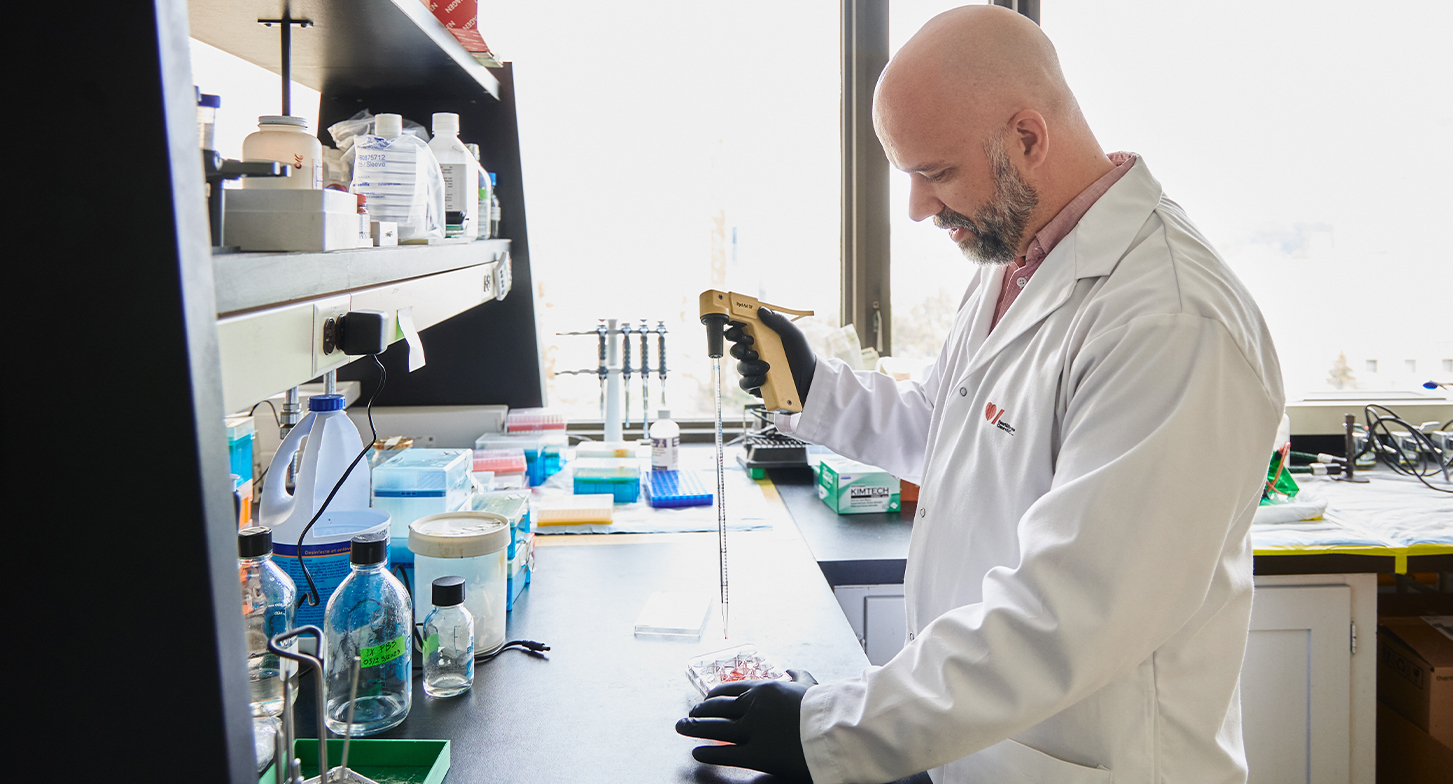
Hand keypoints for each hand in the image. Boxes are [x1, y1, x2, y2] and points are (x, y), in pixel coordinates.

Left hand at [676, 669, 817, 780]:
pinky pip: (726, 753)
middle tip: (689, 713)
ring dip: (695, 727)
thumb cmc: (825, 706)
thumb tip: (791, 669)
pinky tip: (697, 752)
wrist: (836, 727)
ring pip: (716, 727)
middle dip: (700, 710)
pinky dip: (708, 752)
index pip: (731, 690)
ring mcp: (753, 730)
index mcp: (765, 689)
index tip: (705, 698)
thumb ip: (798, 677)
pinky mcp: (757, 753)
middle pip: (718, 708)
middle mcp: (754, 707)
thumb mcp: (810, 683)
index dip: (714, 695)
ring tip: (681, 727)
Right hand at [727, 308, 816, 404]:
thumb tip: (761, 310)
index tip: (737, 330)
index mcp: (760, 338)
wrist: (809, 378)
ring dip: (750, 365)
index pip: (740, 332)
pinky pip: (745, 383)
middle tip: (749, 347)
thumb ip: (779, 321)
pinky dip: (752, 380)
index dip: (735, 330)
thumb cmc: (801, 354)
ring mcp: (754, 369)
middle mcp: (754, 353)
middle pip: (735, 349)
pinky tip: (764, 377)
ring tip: (766, 365)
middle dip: (739, 348)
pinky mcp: (755, 384)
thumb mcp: (793, 334)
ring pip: (741, 366)